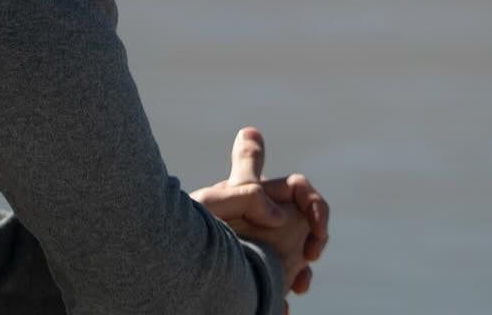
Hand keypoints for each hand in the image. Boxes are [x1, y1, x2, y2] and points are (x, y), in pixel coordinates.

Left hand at [190, 127, 329, 298]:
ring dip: (303, 270)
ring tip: (296, 286)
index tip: (317, 226)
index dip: (313, 201)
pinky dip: (281, 294)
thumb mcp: (212, 204)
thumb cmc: (184, 236)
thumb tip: (280, 215)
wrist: (173, 277)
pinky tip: (278, 306)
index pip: (295, 188)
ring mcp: (259, 250)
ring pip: (295, 255)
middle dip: (315, 237)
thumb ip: (248, 194)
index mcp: (251, 197)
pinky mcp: (253, 278)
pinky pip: (277, 283)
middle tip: (311, 255)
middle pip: (302, 222)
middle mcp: (259, 221)